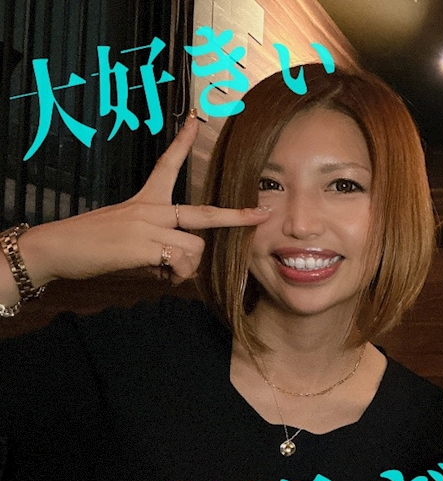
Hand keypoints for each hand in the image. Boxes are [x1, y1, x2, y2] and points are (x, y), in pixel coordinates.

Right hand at [18, 112, 270, 286]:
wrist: (56, 249)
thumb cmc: (93, 245)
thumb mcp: (130, 239)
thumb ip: (158, 245)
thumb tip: (178, 265)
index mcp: (145, 200)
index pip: (166, 165)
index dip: (181, 142)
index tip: (194, 118)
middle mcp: (150, 208)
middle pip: (204, 213)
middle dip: (236, 216)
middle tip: (261, 215)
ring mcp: (148, 225)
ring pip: (196, 248)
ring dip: (186, 268)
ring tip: (162, 272)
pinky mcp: (143, 245)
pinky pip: (180, 263)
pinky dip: (173, 276)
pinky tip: (154, 276)